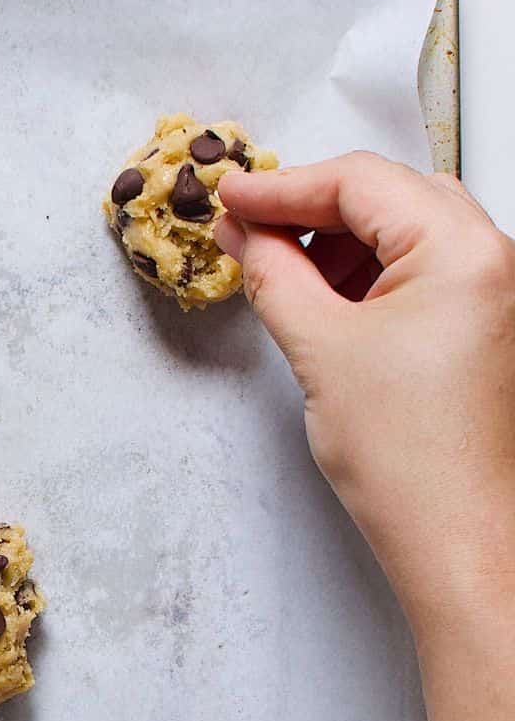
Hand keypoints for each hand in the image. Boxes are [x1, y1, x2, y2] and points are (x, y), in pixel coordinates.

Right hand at [216, 154, 514, 643]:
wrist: (456, 539)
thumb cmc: (411, 461)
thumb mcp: (319, 350)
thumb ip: (274, 274)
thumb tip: (245, 233)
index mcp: (463, 251)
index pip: (361, 181)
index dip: (283, 185)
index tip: (232, 194)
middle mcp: (492, 261)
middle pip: (387, 195)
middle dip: (311, 209)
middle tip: (247, 226)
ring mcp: (492, 295)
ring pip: (403, 232)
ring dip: (337, 243)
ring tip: (278, 272)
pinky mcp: (482, 328)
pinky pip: (418, 274)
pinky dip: (365, 276)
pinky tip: (321, 301)